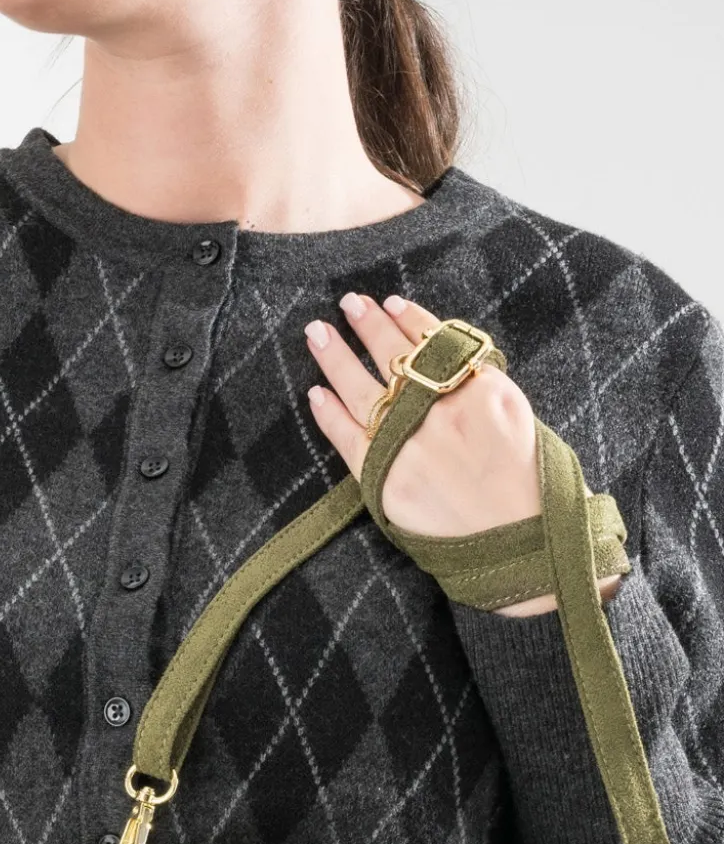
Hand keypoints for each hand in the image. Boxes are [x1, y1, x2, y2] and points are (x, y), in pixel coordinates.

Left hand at [302, 290, 620, 616]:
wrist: (522, 541)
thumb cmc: (528, 480)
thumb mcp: (517, 415)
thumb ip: (479, 384)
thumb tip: (447, 358)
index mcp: (477, 389)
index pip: (434, 341)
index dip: (408, 319)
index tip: (390, 302)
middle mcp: (439, 409)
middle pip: (393, 356)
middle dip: (368, 326)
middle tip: (348, 303)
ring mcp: (408, 442)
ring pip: (360, 387)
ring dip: (336, 356)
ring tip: (318, 332)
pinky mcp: (384, 477)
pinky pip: (347, 436)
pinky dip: (328, 412)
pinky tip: (315, 391)